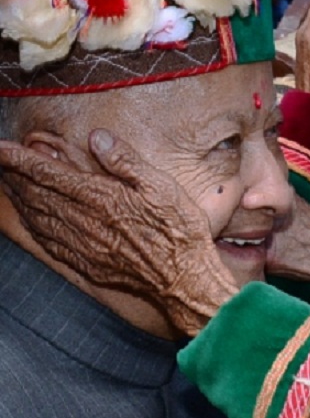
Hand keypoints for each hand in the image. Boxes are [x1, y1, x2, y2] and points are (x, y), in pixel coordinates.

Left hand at [0, 130, 236, 335]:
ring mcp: (83, 246)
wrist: (184, 280)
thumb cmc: (179, 231)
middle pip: (38, 196)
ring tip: (8, 184)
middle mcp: (85, 223)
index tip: (0, 148)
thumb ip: (127, 161)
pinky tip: (31, 220)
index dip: (21, 160)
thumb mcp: (163, 186)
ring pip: (39, 219)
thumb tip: (97, 137)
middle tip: (0, 161)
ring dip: (20, 199)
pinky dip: (34, 227)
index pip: (50, 175)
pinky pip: (50, 243)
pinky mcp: (88, 264)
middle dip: (15, 176)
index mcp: (102, 199)